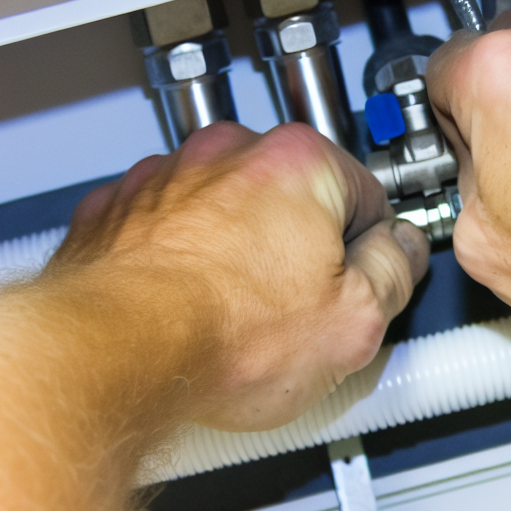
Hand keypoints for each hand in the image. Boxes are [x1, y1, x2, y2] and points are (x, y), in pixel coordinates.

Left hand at [51, 121, 428, 428]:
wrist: (108, 357)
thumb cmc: (220, 337)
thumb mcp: (355, 321)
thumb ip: (397, 270)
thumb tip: (402, 250)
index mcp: (297, 163)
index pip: (366, 195)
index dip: (368, 249)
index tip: (354, 280)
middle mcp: (228, 153)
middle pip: (294, 198)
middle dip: (300, 246)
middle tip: (293, 308)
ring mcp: (166, 177)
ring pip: (228, 209)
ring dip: (238, 248)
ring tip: (234, 313)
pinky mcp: (117, 209)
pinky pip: (170, 226)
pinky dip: (181, 257)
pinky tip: (187, 304)